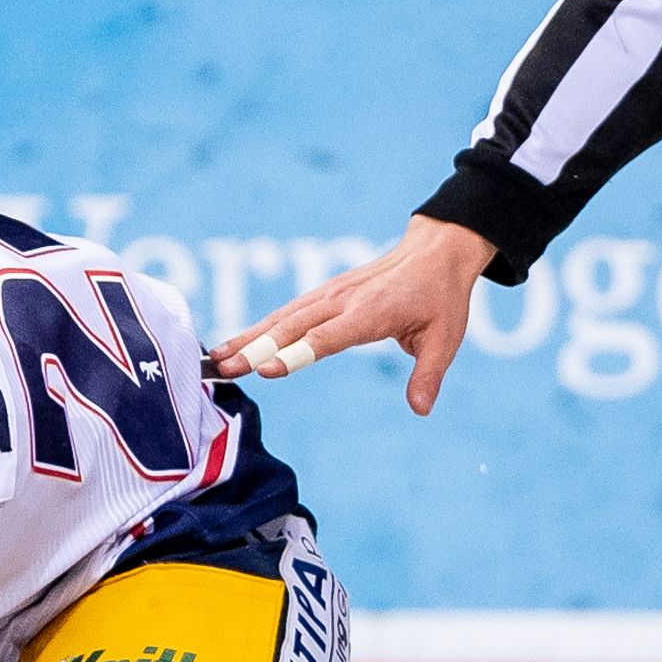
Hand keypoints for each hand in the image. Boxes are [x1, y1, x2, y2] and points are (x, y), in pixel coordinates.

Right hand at [212, 213, 499, 415]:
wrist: (433, 252)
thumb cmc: (440, 297)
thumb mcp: (445, 338)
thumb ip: (428, 374)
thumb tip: (420, 410)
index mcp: (370, 312)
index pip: (326, 337)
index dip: (296, 353)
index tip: (266, 369)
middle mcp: (342, 300)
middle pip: (291, 327)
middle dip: (255, 348)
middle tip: (223, 369)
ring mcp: (329, 294)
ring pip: (281, 317)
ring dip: (247, 337)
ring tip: (216, 358)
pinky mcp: (323, 294)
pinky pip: (287, 311)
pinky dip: (258, 326)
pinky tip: (236, 342)